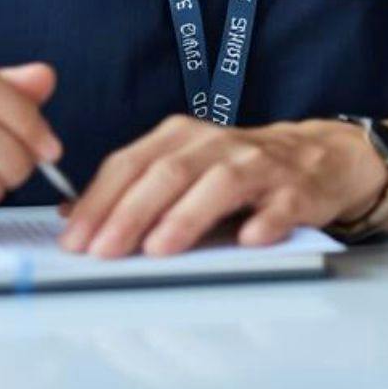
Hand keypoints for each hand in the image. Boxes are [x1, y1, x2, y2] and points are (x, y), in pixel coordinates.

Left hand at [57, 116, 385, 257]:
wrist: (318, 157)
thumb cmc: (239, 171)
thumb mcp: (181, 169)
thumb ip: (131, 190)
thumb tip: (69, 215)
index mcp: (182, 136)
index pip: (131, 163)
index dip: (99, 200)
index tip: (75, 239)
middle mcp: (218, 144)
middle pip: (169, 172)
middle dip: (131, 212)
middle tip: (103, 251)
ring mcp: (260, 164)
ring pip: (220, 183)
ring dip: (187, 216)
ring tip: (160, 248)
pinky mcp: (297, 189)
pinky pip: (280, 204)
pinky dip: (264, 220)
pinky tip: (249, 239)